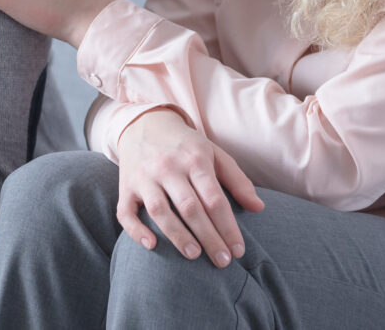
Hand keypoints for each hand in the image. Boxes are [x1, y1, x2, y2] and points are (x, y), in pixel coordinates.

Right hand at [115, 109, 264, 267]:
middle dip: (208, 237)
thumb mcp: (214, 153)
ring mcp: (144, 177)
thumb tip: (258, 208)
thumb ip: (237, 180)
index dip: (228, 227)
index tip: (238, 250)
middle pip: (190, 208)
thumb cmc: (185, 145)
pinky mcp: (126, 186)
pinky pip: (125, 212)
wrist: (144, 123)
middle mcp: (167, 167)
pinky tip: (151, 245)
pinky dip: (136, 230)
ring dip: (177, 235)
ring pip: (159, 210)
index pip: (214, 199)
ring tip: (194, 256)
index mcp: (194, 159)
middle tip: (222, 262)